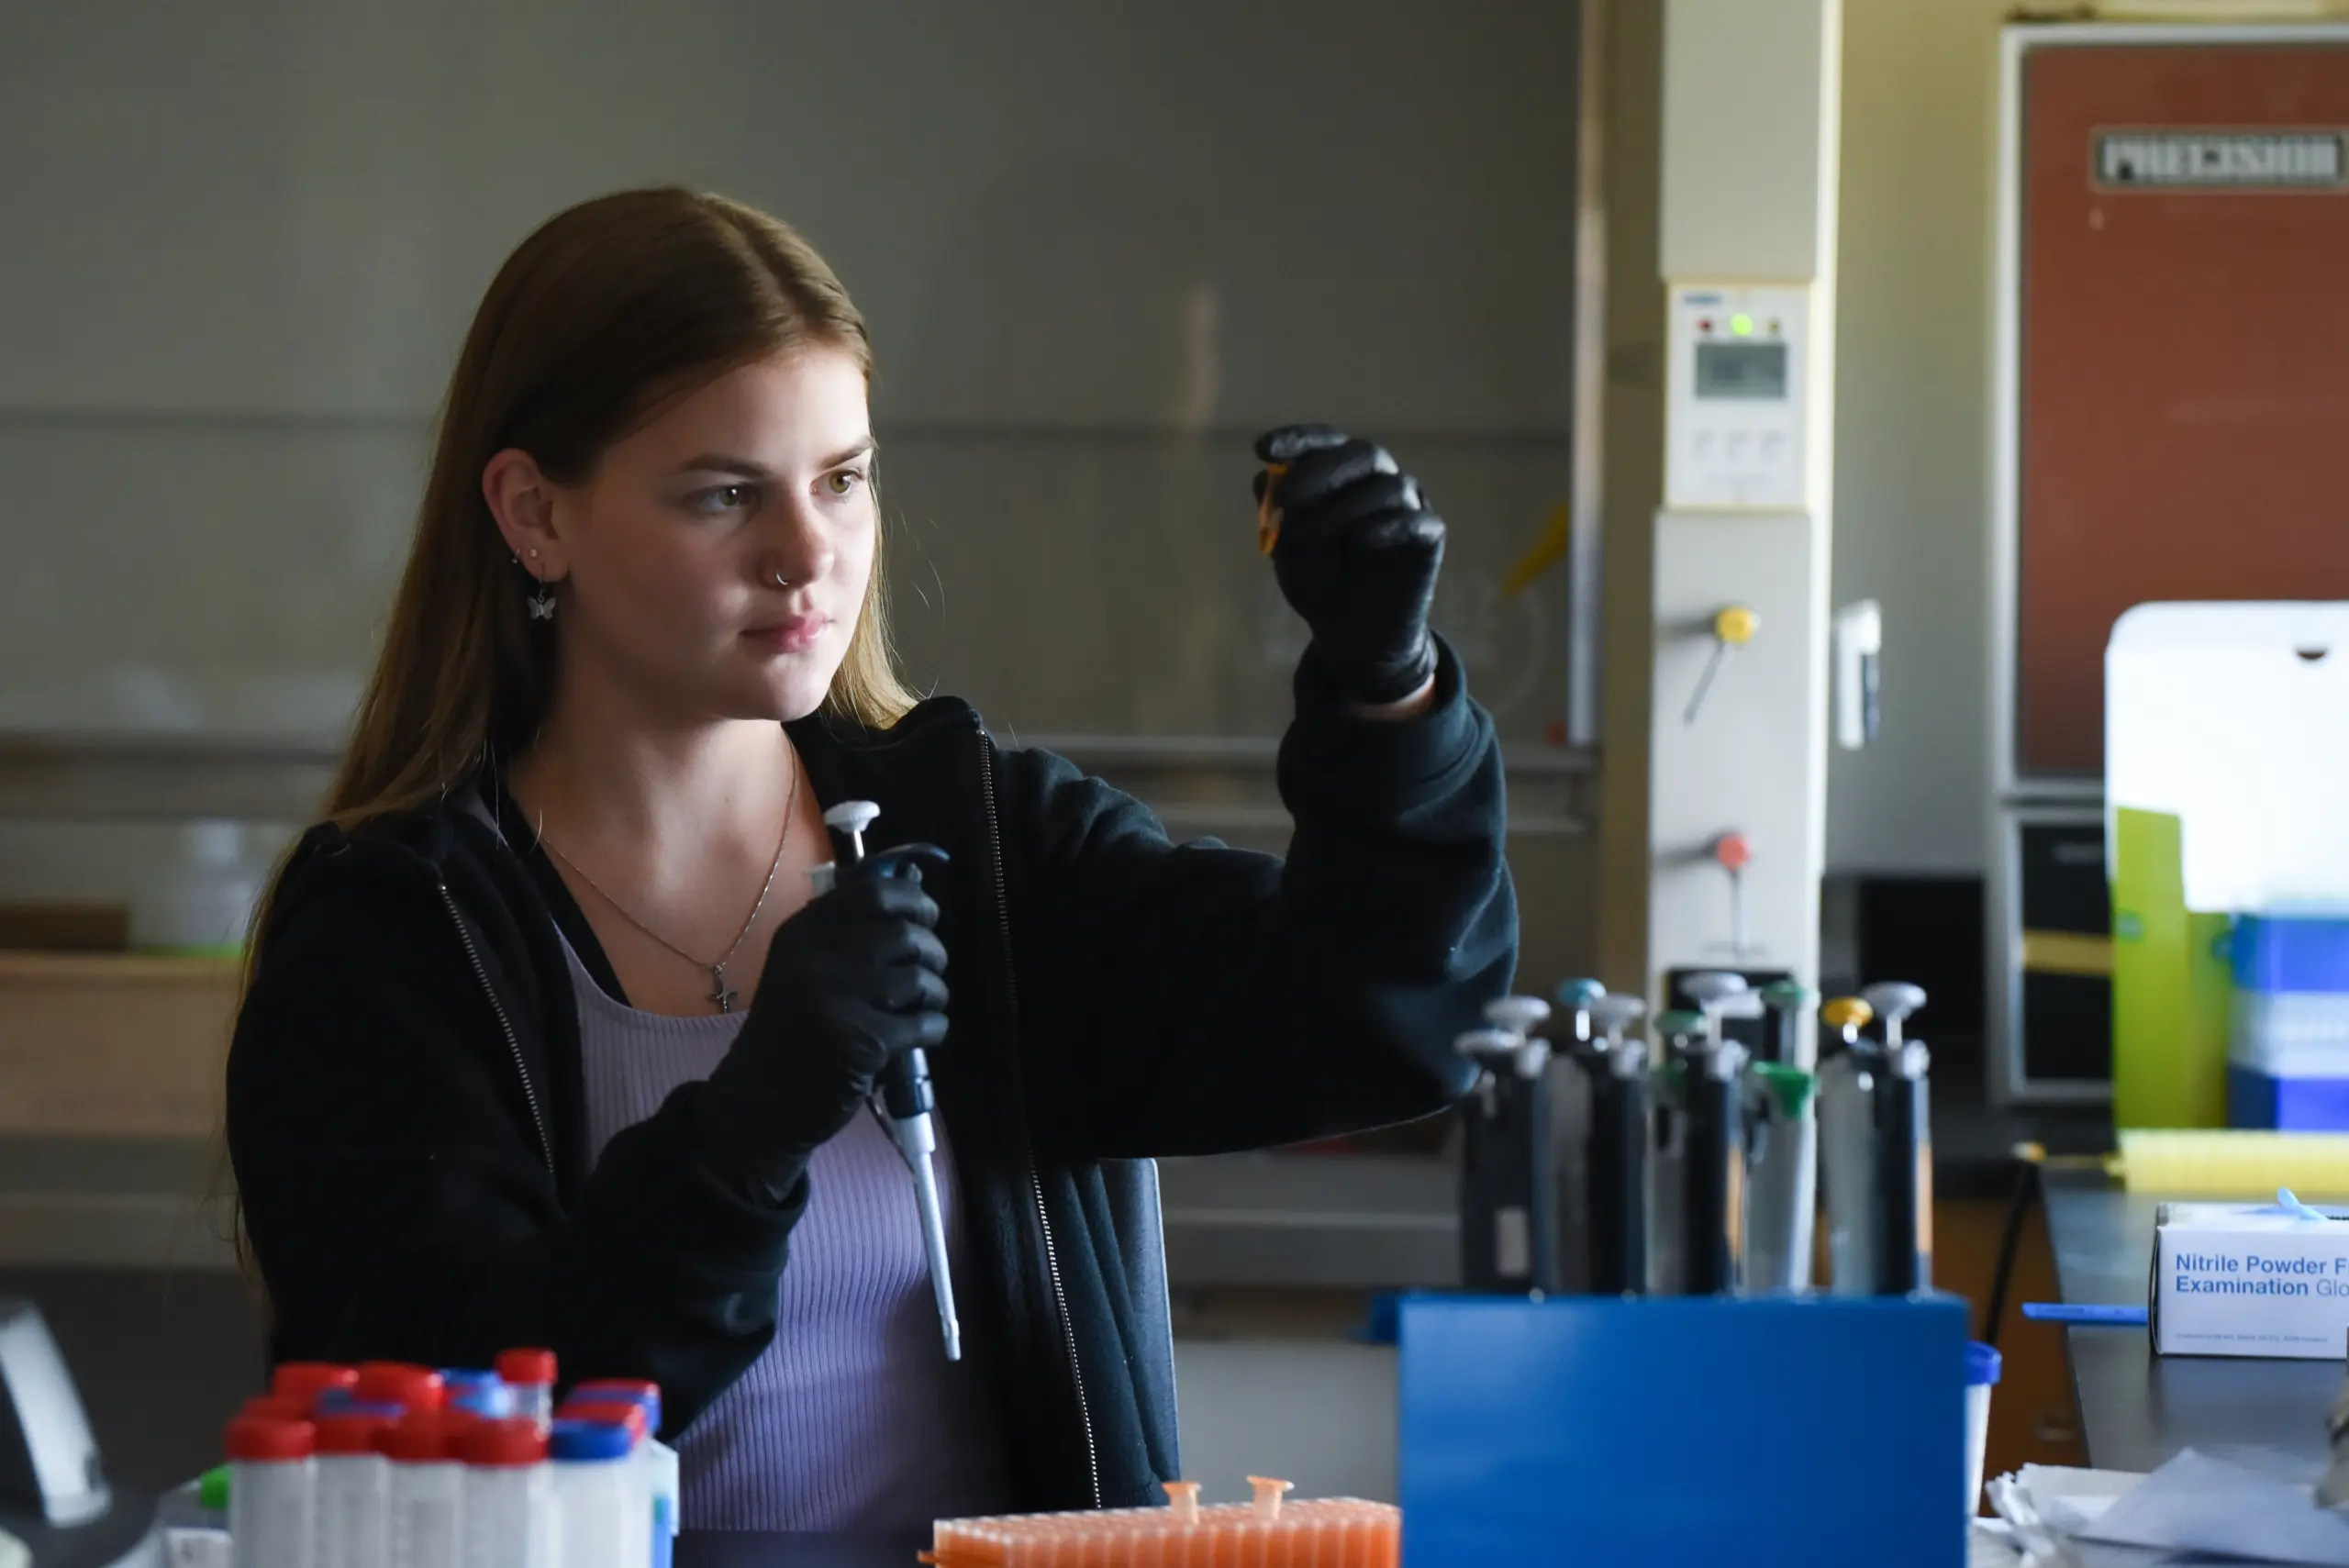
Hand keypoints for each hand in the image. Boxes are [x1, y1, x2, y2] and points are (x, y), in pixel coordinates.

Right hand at [695, 866, 948, 1197]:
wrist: (756, 1102)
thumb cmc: (789, 1032)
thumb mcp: (801, 969)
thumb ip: (846, 936)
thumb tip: (913, 899)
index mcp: (804, 932)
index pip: (875, 893)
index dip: (914, 901)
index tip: (926, 918)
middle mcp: (818, 957)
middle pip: (906, 934)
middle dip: (932, 952)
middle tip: (929, 971)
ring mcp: (837, 999)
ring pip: (920, 979)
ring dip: (935, 994)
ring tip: (923, 1007)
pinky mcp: (860, 1041)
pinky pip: (924, 1023)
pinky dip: (933, 1028)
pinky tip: (920, 1036)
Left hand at [1254, 424, 1444, 706]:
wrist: (1353, 634)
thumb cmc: (1319, 581)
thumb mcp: (1287, 550)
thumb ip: (1279, 515)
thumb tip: (1266, 478)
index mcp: (1341, 473)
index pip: (1325, 441)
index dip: (1297, 439)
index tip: (1263, 449)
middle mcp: (1377, 480)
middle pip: (1362, 454)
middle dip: (1319, 472)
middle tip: (1286, 499)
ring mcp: (1407, 506)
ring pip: (1388, 487)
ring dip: (1343, 510)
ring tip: (1308, 540)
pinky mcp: (1428, 537)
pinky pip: (1417, 521)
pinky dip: (1390, 526)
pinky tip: (1363, 540)